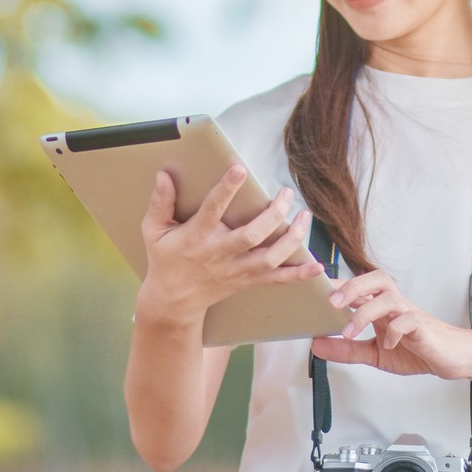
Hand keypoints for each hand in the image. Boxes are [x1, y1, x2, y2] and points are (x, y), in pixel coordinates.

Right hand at [135, 166, 325, 327]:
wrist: (173, 301)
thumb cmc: (165, 260)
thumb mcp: (153, 231)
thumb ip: (159, 203)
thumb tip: (163, 175)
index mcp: (197, 237)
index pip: (213, 210)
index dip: (226, 190)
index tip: (239, 169)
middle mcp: (220, 254)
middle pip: (252, 235)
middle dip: (273, 213)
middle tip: (286, 193)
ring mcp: (236, 270)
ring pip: (270, 257)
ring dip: (292, 238)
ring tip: (305, 216)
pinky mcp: (247, 281)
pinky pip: (277, 280)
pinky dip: (298, 274)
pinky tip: (317, 265)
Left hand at [309, 270, 471, 385]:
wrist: (453, 358)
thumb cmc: (417, 349)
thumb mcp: (375, 353)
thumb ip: (347, 349)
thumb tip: (316, 345)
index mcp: (382, 307)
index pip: (358, 287)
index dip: (337, 284)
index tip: (313, 290)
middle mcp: (395, 305)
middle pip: (375, 279)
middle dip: (352, 286)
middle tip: (331, 302)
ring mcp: (410, 314)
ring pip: (388, 297)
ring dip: (366, 312)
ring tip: (349, 331)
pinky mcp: (424, 328)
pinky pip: (408, 321)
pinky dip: (395, 331)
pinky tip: (387, 343)